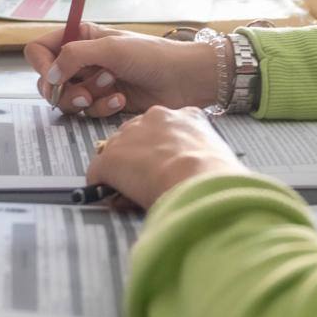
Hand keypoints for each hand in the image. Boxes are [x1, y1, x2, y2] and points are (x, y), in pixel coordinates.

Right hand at [23, 23, 217, 117]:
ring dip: (87, 98)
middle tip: (83, 94)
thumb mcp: (111, 49)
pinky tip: (121, 100)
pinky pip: (88, 111)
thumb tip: (49, 77)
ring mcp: (92, 82)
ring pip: (67, 99)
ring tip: (112, 90)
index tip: (53, 77)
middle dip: (64, 90)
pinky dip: (102, 107)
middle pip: (48, 80)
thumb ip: (74, 57)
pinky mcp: (104, 102)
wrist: (183, 79)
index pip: (41, 49)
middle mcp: (82, 60)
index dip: (41, 65)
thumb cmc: (152, 55)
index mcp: (80, 37)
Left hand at [88, 106, 239, 207]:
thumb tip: (199, 171)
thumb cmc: (216, 176)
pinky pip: (98, 174)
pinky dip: (104, 188)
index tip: (170, 166)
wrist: (198, 180)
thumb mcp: (218, 155)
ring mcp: (129, 135)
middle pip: (138, 137)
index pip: (167, 129)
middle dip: (141, 159)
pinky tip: (118, 201)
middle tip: (153, 182)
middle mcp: (156, 117)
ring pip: (118, 155)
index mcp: (187, 116)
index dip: (166, 150)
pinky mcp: (110, 158)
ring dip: (124, 173)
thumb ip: (204, 154)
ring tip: (137, 194)